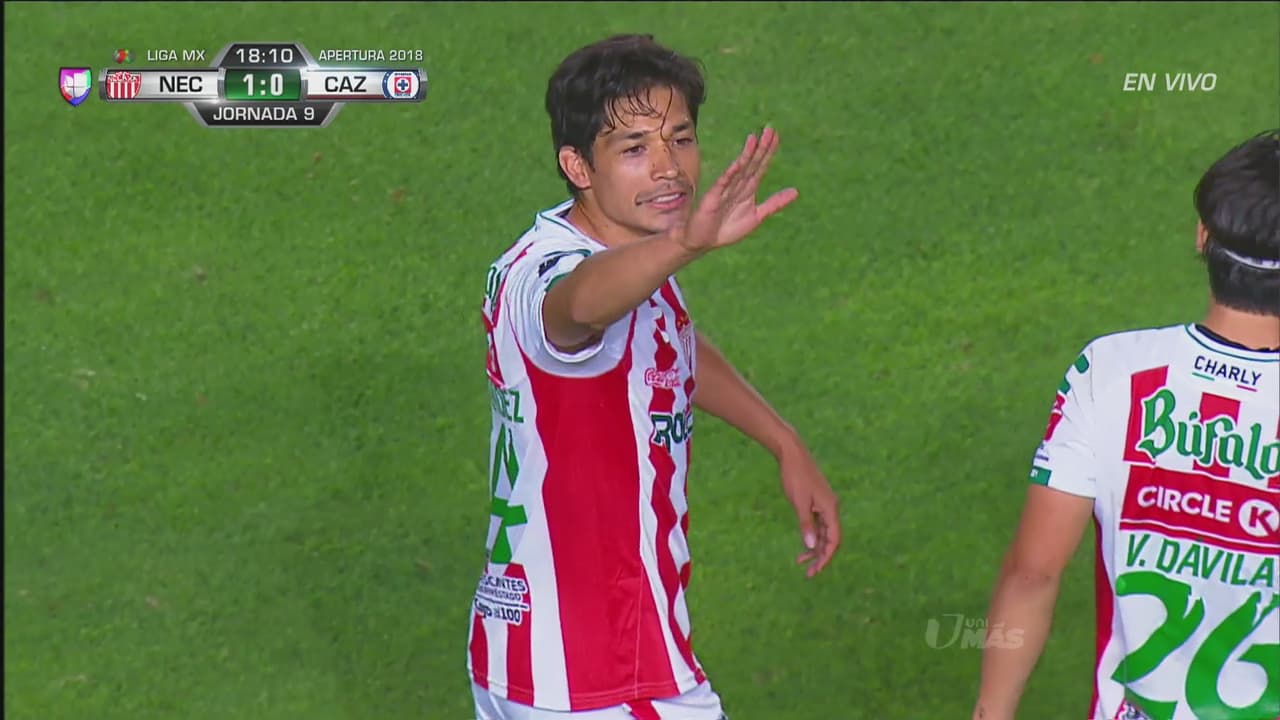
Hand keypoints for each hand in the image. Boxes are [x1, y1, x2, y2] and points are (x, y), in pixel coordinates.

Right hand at [675, 126, 797, 253]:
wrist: (703, 241)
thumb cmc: (727, 229)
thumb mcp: (757, 217)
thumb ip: (774, 204)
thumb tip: (796, 191)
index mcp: (748, 189)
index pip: (760, 167)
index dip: (768, 152)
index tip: (776, 137)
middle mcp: (738, 186)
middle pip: (752, 163)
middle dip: (761, 148)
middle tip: (770, 130)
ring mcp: (724, 190)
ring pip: (739, 170)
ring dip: (747, 155)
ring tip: (754, 139)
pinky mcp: (713, 198)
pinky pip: (723, 183)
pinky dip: (731, 173)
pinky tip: (738, 163)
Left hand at [778, 441, 839, 576]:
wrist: (792, 454)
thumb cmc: (795, 476)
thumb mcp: (799, 502)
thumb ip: (805, 525)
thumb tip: (811, 546)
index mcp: (830, 509)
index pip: (834, 540)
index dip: (826, 557)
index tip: (816, 570)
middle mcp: (831, 508)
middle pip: (830, 539)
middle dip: (821, 557)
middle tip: (809, 573)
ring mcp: (824, 505)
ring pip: (824, 533)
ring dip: (815, 548)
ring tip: (801, 561)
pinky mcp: (817, 502)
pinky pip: (818, 525)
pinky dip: (812, 536)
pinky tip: (803, 544)